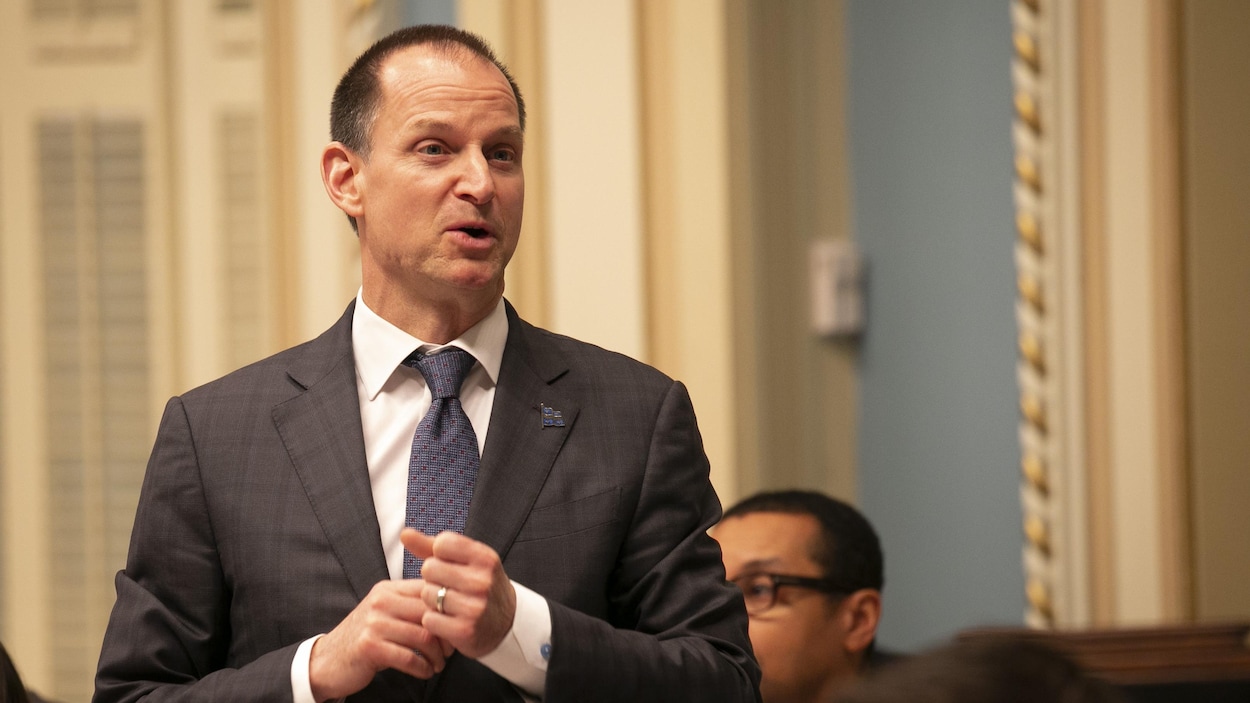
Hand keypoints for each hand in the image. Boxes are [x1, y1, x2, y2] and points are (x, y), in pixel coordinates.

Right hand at [308, 578, 453, 700]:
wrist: (328, 660)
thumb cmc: (365, 637)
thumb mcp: (384, 612)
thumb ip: (410, 605)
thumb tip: (449, 607)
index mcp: (388, 589)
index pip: (428, 591)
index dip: (448, 611)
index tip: (455, 627)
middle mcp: (381, 601)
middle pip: (429, 614)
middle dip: (446, 635)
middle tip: (450, 650)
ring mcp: (374, 623)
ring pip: (423, 637)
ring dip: (436, 655)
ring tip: (438, 664)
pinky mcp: (370, 647)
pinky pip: (409, 657)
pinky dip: (423, 668)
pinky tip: (425, 672)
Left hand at [402, 528, 516, 658]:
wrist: (507, 623)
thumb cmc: (479, 586)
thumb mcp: (466, 561)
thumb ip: (432, 546)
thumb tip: (404, 533)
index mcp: (485, 558)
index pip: (442, 544)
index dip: (439, 556)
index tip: (451, 567)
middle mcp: (482, 580)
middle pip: (430, 568)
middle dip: (433, 578)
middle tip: (448, 587)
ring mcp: (475, 607)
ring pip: (427, 594)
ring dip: (432, 601)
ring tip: (449, 604)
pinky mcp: (465, 630)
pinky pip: (429, 619)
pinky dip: (434, 621)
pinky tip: (448, 621)